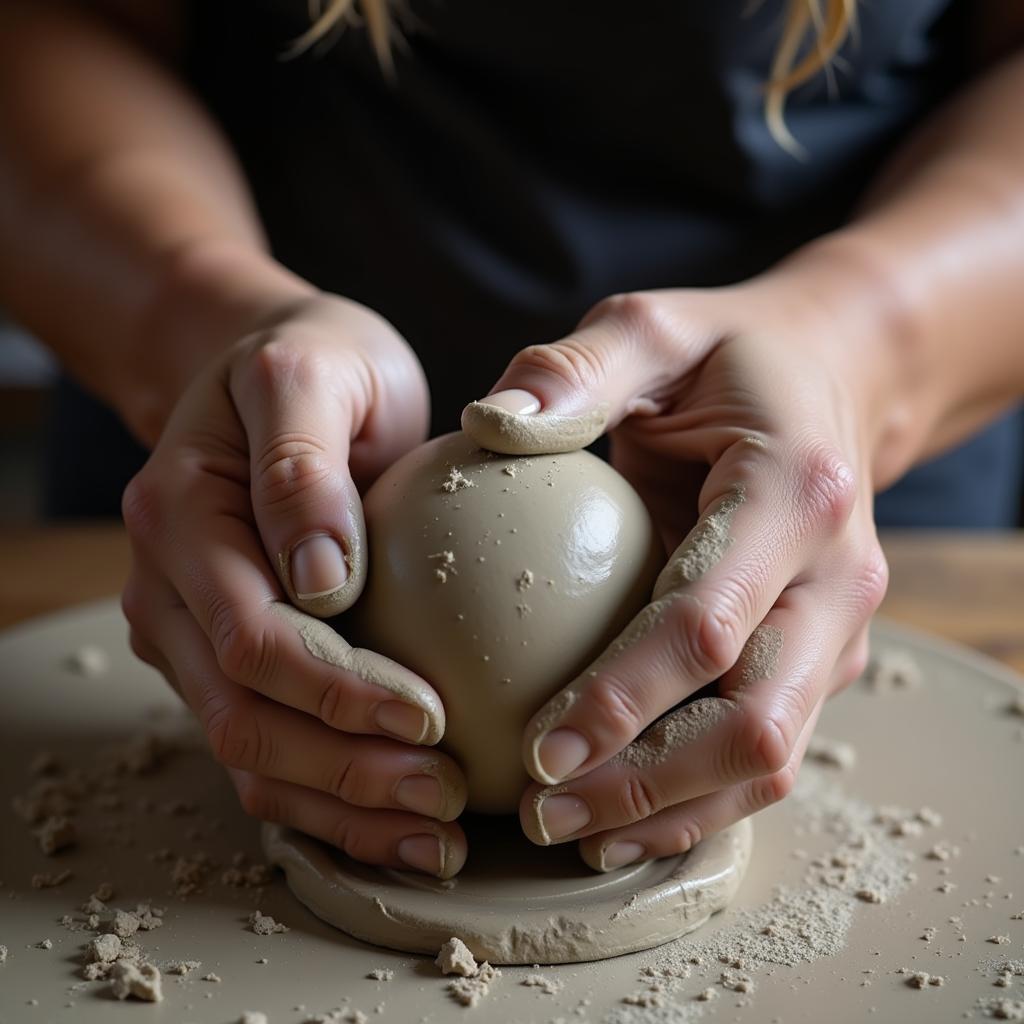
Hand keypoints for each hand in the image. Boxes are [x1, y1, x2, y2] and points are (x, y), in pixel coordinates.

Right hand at [122, 290, 467, 877]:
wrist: (270, 372)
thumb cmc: (309, 362)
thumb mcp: (311, 372)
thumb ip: (303, 463)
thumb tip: (323, 581)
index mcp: (181, 521)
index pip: (252, 638)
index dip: (338, 691)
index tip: (432, 716)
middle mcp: (173, 594)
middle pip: (246, 719)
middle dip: (348, 770)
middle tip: (449, 797)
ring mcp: (197, 636)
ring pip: (253, 756)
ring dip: (344, 807)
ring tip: (439, 836)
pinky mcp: (235, 659)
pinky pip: (271, 749)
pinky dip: (334, 799)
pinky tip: (406, 821)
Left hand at [462, 270, 890, 869]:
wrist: (829, 379)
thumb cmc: (723, 357)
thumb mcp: (648, 330)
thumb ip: (574, 370)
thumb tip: (483, 424)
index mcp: (795, 492)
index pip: (707, 621)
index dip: (624, 697)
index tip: (539, 748)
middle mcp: (837, 575)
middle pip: (756, 720)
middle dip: (649, 784)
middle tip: (544, 812)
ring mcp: (841, 625)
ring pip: (775, 755)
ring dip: (675, 810)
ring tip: (573, 831)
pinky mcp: (825, 654)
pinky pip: (771, 745)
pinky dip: (701, 795)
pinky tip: (623, 814)